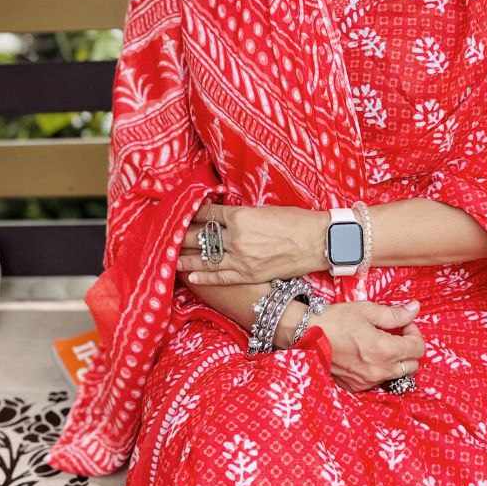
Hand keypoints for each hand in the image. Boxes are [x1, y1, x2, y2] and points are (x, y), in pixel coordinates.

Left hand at [177, 201, 326, 285]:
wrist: (318, 241)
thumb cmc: (296, 220)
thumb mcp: (265, 209)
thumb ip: (242, 213)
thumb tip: (225, 215)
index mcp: (240, 215)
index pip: (208, 214)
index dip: (193, 214)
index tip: (183, 214)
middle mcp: (236, 237)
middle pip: (201, 236)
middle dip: (183, 236)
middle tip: (168, 236)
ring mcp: (241, 258)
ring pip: (205, 258)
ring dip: (186, 257)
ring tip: (170, 256)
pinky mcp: (249, 275)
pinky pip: (220, 277)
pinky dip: (204, 276)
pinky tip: (191, 275)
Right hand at [309, 300, 424, 393]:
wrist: (306, 336)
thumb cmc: (335, 320)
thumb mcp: (367, 311)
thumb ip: (394, 314)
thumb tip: (414, 309)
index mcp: (384, 350)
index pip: (418, 349)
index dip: (415, 333)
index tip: (405, 324)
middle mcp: (378, 370)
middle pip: (412, 365)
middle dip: (409, 348)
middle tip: (396, 334)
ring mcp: (367, 381)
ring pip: (396, 375)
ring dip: (396, 360)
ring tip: (381, 343)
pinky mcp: (356, 386)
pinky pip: (378, 380)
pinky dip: (380, 369)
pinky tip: (368, 355)